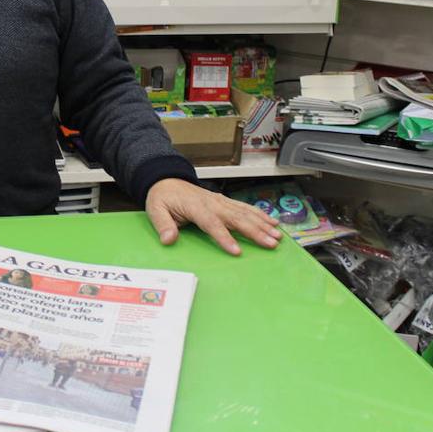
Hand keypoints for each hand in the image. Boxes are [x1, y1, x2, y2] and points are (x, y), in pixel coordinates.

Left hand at [145, 178, 280, 255]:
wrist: (167, 180)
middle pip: (236, 218)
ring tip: (277, 236)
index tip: (236, 251)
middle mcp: (212, 203)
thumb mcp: (155, 210)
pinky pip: (245, 208)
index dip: (225, 238)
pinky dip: (260, 214)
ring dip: (262, 224)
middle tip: (270, 244)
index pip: (212, 224)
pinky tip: (273, 222)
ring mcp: (220, 201)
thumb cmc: (162, 197)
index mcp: (196, 206)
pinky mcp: (225, 201)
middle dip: (255, 232)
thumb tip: (168, 239)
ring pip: (245, 213)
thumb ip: (163, 225)